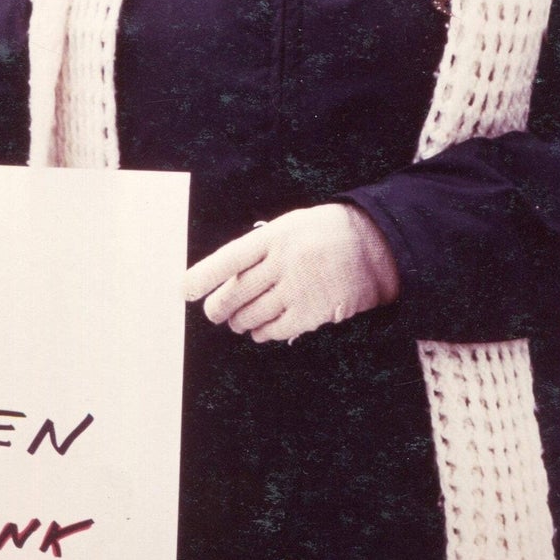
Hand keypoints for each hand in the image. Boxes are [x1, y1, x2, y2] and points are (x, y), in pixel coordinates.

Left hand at [183, 204, 399, 342]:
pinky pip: (274, 331)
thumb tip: (226, 277)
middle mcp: (284, 263)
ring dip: (239, 321)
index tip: (186, 290)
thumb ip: (260, 248)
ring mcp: (298, 290)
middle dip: (218, 307)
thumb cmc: (325, 233)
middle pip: (236, 293)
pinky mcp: (311, 314)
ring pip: (251, 315)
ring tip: (238, 320)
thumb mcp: (291, 226)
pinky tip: (260, 329)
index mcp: (275, 236)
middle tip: (214, 311)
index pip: (230, 258)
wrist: (373, 247)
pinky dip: (261, 333)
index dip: (204, 276)